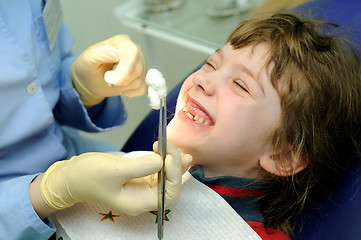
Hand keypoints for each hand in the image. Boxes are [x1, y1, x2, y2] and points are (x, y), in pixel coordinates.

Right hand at [40, 147, 191, 215]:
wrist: (71, 175)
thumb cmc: (88, 176)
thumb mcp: (113, 170)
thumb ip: (140, 167)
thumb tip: (161, 160)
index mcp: (138, 202)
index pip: (168, 194)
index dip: (174, 175)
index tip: (167, 156)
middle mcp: (144, 196)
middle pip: (171, 184)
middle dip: (174, 165)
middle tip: (168, 145)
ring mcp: (142, 185)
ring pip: (167, 175)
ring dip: (173, 160)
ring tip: (173, 145)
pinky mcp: (139, 174)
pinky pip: (159, 168)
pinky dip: (166, 159)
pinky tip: (170, 149)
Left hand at [70, 35, 146, 105]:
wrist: (90, 80)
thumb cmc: (88, 67)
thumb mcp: (88, 59)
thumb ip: (100, 53)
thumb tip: (116, 52)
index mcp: (123, 42)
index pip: (133, 54)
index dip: (122, 70)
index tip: (107, 76)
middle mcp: (135, 51)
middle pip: (138, 69)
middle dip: (120, 81)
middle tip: (107, 79)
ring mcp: (140, 64)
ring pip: (140, 81)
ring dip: (123, 87)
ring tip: (112, 82)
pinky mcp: (142, 77)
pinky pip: (142, 88)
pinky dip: (130, 92)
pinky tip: (121, 87)